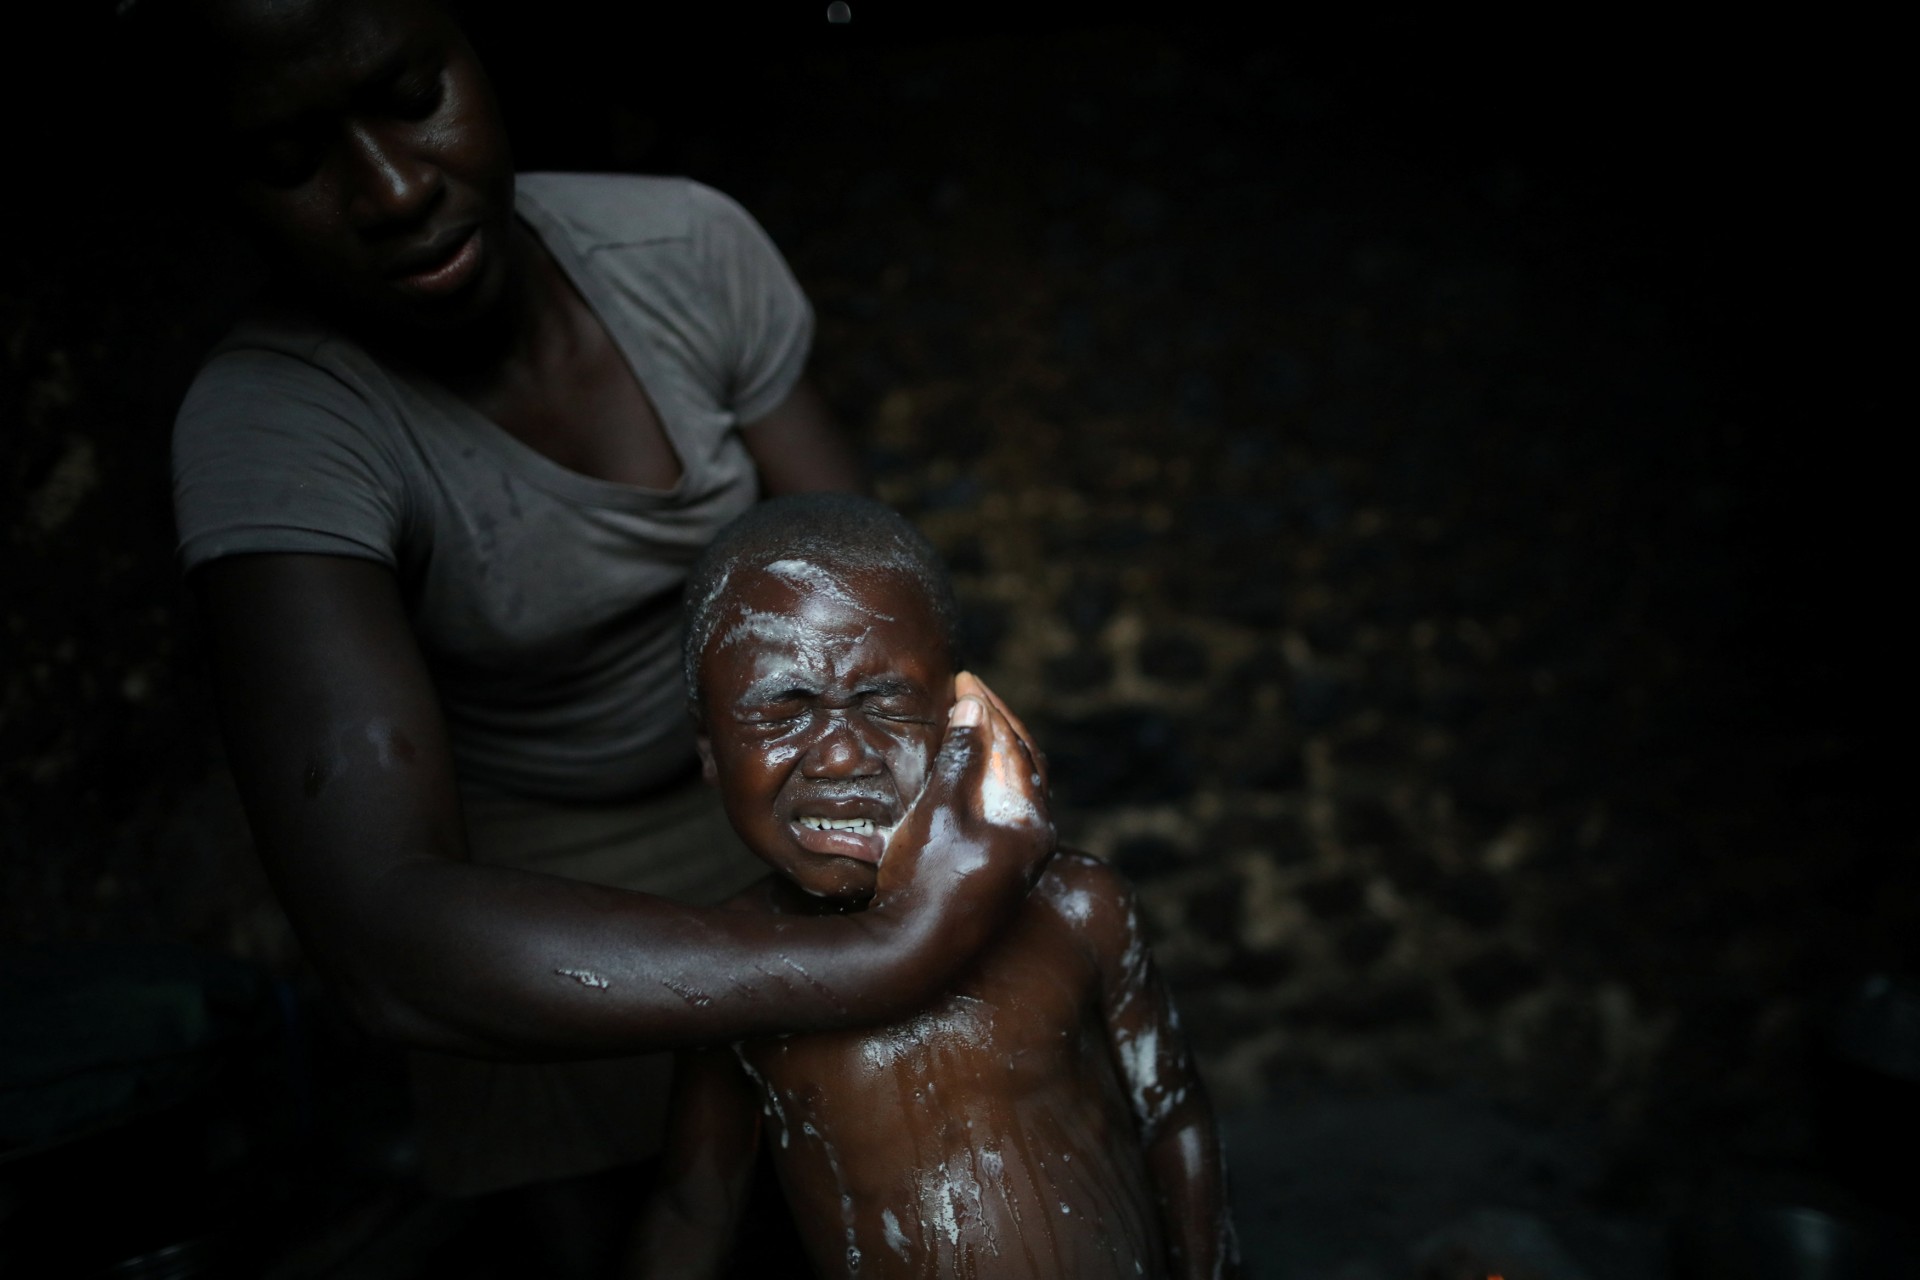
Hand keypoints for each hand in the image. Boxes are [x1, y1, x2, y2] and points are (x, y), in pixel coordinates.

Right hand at [876, 671, 1053, 903]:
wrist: (912, 954)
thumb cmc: (926, 880)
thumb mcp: (939, 810)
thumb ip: (960, 756)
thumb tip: (974, 706)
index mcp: (1032, 822)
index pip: (1018, 746)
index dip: (989, 707)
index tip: (963, 680)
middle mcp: (1035, 840)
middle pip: (1023, 763)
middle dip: (996, 723)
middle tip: (968, 692)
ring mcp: (1018, 858)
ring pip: (1012, 787)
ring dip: (990, 750)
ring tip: (964, 720)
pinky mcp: (997, 870)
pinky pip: (999, 810)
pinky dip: (982, 780)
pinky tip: (958, 769)